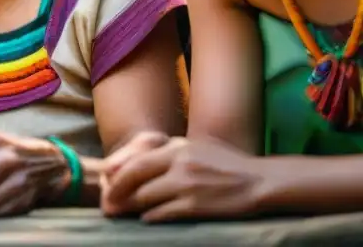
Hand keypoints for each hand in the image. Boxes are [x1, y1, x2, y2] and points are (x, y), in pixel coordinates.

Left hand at [101, 134, 265, 221]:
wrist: (260, 181)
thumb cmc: (226, 165)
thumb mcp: (195, 149)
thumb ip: (167, 154)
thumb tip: (136, 165)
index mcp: (177, 147)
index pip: (137, 160)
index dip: (117, 175)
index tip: (106, 183)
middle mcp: (178, 163)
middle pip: (135, 178)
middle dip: (116, 192)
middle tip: (106, 204)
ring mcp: (186, 185)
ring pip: (146, 198)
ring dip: (130, 207)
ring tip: (120, 213)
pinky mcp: (196, 206)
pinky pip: (163, 213)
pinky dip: (150, 217)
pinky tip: (145, 219)